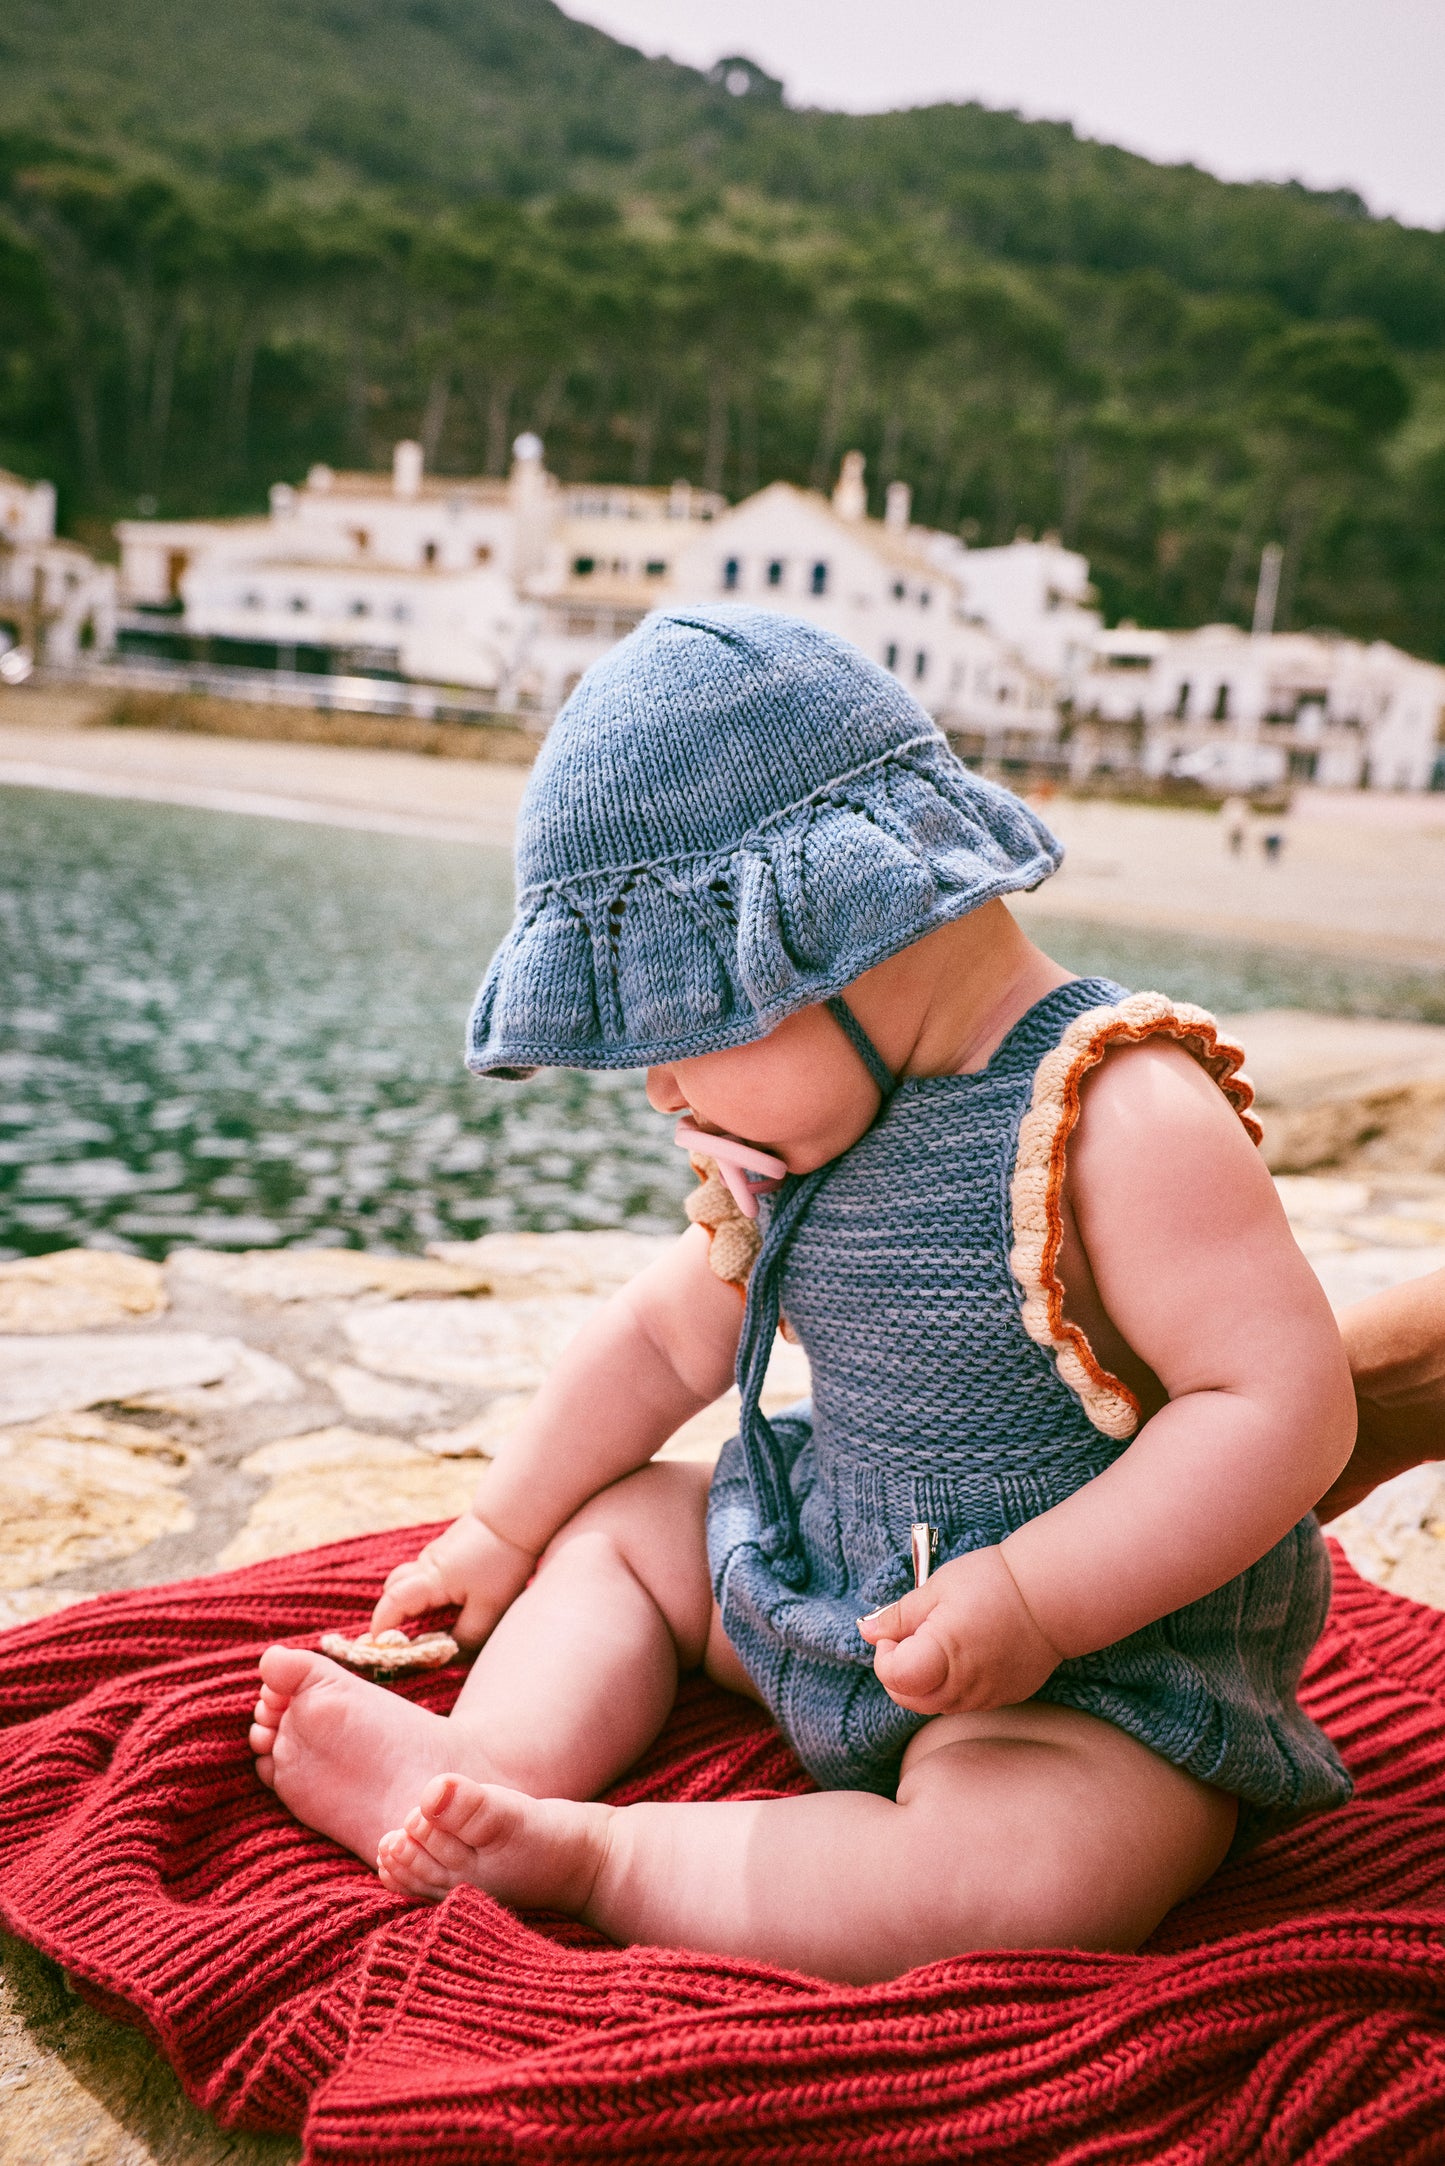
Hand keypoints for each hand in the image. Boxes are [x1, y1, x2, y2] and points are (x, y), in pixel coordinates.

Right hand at [370, 1511, 536, 1649]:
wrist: (514, 1518)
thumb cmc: (501, 1561)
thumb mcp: (488, 1608)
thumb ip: (466, 1636)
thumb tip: (447, 1656)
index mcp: (430, 1579)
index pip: (391, 1604)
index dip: (381, 1628)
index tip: (381, 1648)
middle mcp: (425, 1565)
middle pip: (392, 1590)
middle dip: (390, 1615)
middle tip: (400, 1640)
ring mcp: (436, 1555)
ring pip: (409, 1581)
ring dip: (409, 1603)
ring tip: (425, 1627)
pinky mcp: (448, 1551)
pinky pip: (425, 1574)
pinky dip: (425, 1592)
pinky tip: (446, 1605)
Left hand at [857, 1545, 1062, 1715]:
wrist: (1053, 1595)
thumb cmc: (994, 1582)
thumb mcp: (937, 1587)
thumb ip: (899, 1615)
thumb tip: (866, 1630)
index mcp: (943, 1654)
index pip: (894, 1677)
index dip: (884, 1655)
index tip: (894, 1632)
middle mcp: (963, 1686)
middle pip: (909, 1699)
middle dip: (897, 1671)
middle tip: (911, 1635)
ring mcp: (985, 1697)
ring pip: (935, 1703)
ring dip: (924, 1679)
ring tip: (941, 1639)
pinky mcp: (1004, 1698)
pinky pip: (964, 1701)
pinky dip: (951, 1684)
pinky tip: (965, 1651)